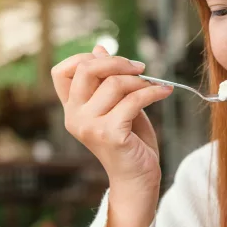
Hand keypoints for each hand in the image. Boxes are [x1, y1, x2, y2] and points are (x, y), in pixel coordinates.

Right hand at [52, 46, 172, 226]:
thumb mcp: (116, 104)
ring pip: (115, 83)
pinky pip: (134, 100)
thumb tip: (99, 47)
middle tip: (139, 67)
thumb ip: (106, 79)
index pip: (61, 72)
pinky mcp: (109, 134)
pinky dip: (153, 92)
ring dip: (140, 81)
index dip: (84, 58)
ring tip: (154, 87)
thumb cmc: (129, 140)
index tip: (112, 60)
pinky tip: (164, 92)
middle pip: (86, 69)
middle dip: (117, 62)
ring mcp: (89, 126)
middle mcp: (74, 117)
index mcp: (72, 109)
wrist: (137, 178)